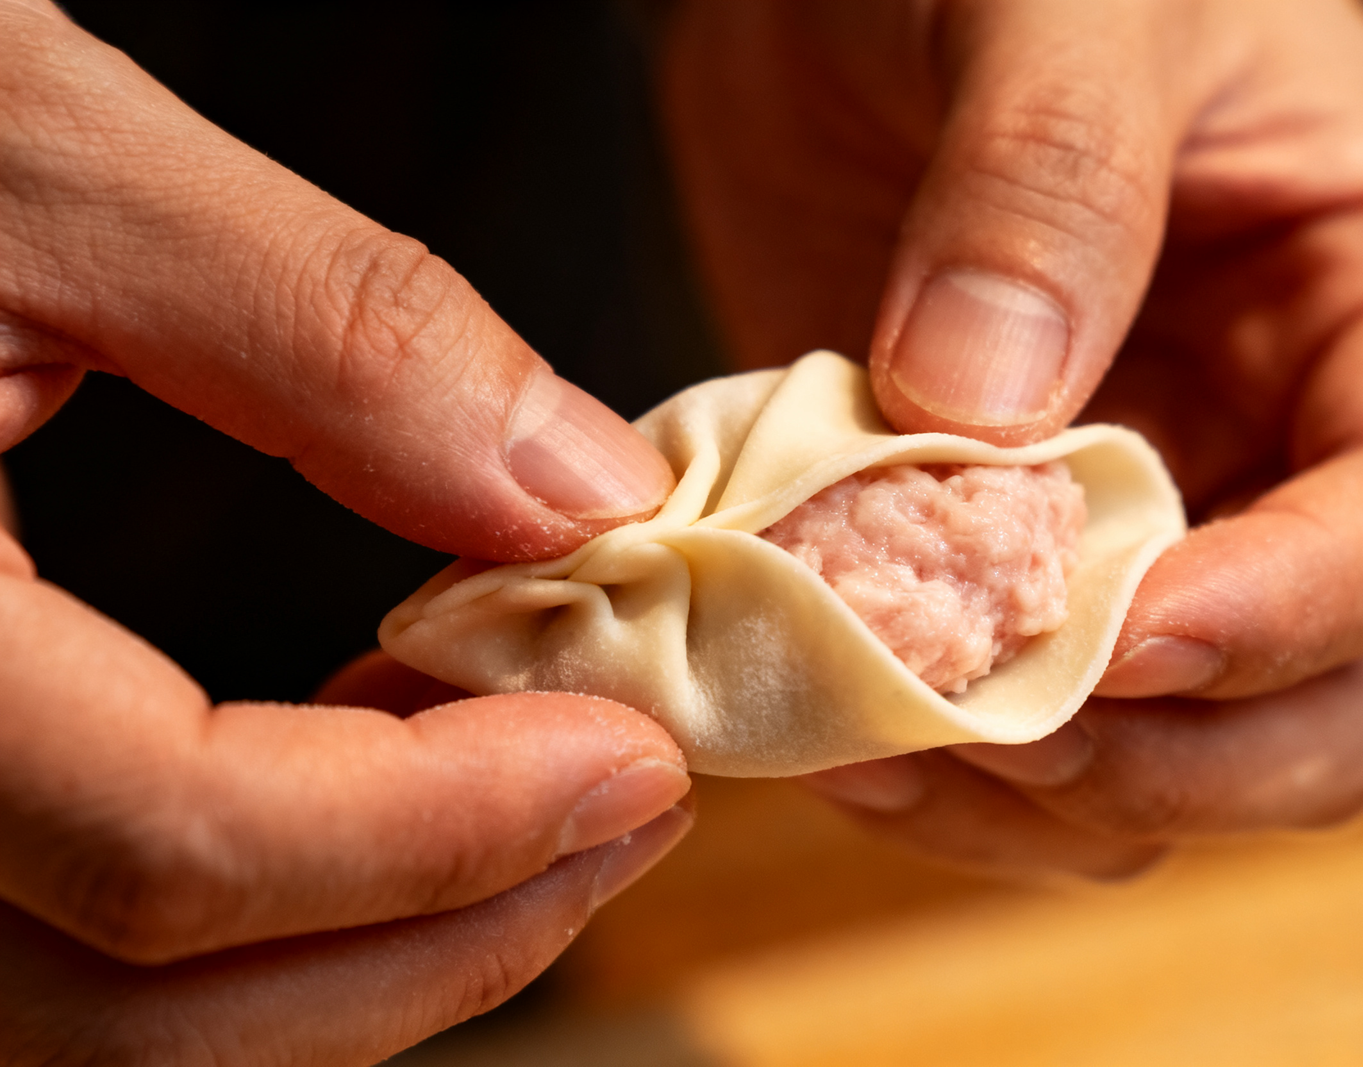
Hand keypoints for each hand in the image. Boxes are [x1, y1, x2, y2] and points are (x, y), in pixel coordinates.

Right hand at [0, 2, 688, 1059]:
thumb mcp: (45, 164)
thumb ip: (330, 332)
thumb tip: (580, 492)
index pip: (176, 846)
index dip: (446, 832)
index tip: (638, 751)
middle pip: (157, 1012)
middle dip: (449, 933)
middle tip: (635, 807)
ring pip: (120, 1023)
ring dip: (374, 944)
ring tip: (548, 798)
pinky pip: (82, 941)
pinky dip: (270, 905)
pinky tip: (376, 773)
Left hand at [662, 0, 1362, 876]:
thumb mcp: (1059, 1)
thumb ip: (1051, 182)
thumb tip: (992, 413)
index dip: (1301, 610)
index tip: (1127, 638)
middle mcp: (1282, 446)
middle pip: (1322, 704)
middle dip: (1169, 752)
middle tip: (990, 728)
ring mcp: (1142, 528)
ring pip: (1166, 760)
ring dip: (1036, 796)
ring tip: (875, 746)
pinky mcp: (1002, 568)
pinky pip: (1017, 736)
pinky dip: (936, 771)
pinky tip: (831, 726)